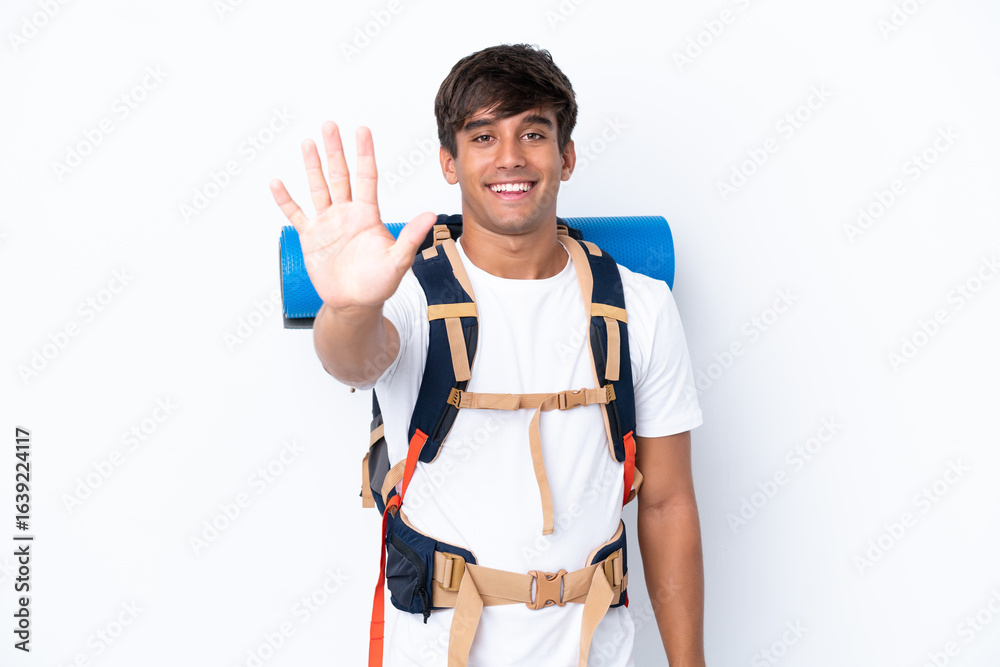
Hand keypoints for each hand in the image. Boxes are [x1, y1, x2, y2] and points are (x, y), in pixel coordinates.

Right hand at [270, 122, 436, 309]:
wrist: (355, 304)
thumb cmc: (379, 284)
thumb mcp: (398, 260)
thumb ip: (411, 236)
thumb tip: (431, 215)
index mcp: (368, 215)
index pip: (366, 177)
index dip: (364, 153)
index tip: (361, 130)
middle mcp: (347, 214)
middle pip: (340, 175)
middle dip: (335, 150)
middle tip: (329, 125)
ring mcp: (327, 224)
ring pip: (318, 188)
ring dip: (312, 166)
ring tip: (308, 143)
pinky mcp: (311, 237)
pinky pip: (296, 214)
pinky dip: (285, 200)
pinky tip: (277, 183)